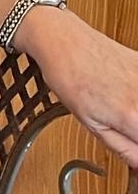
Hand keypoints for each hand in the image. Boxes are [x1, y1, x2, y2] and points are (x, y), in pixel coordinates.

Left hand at [24, 7, 137, 170]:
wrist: (63, 41)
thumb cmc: (69, 77)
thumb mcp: (91, 124)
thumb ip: (123, 148)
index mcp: (133, 117)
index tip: (134, 152)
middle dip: (137, 132)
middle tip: (126, 131)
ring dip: (136, 118)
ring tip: (122, 111)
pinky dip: (136, 97)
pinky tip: (126, 96)